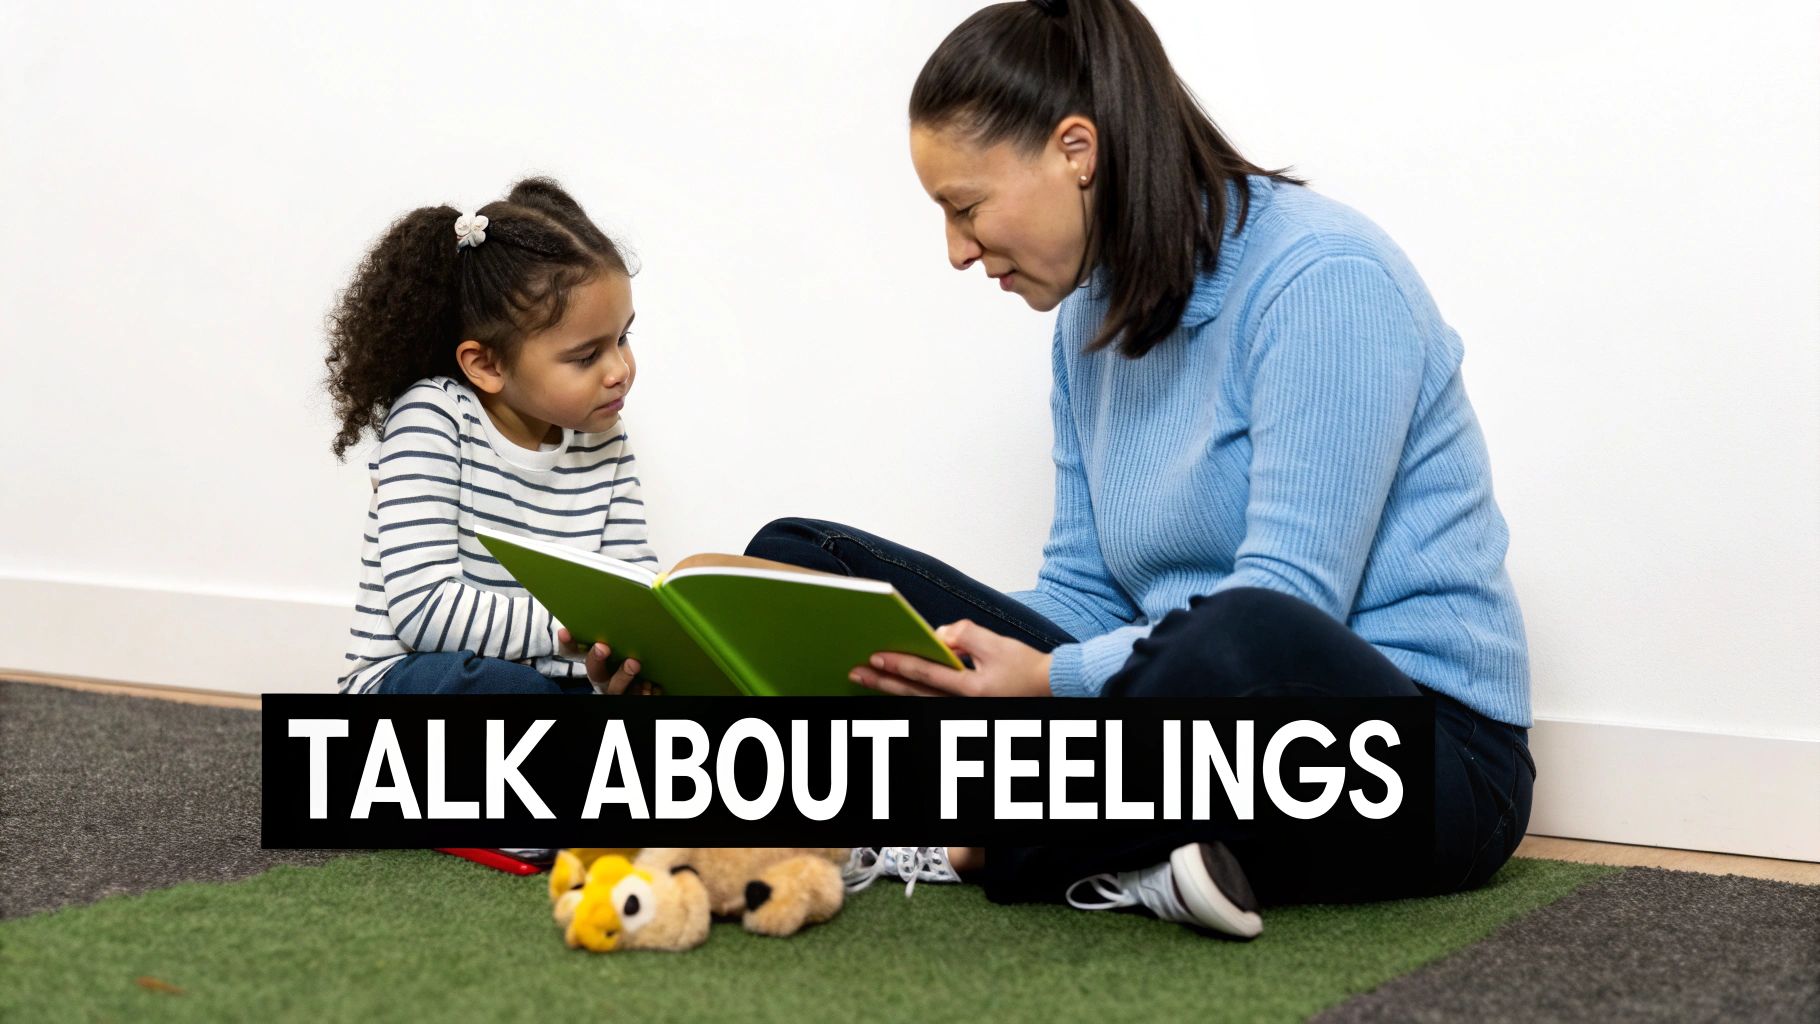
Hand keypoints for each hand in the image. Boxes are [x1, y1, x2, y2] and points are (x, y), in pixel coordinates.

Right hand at [557, 626, 646, 694]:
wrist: (652, 677)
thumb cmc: (633, 650)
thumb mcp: (623, 639)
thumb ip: (617, 629)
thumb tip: (623, 601)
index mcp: (594, 659)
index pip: (572, 652)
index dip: (567, 643)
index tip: (565, 631)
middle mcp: (602, 676)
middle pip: (594, 671)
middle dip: (596, 659)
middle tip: (602, 647)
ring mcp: (617, 689)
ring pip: (615, 688)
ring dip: (623, 676)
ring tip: (633, 663)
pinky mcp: (633, 697)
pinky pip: (637, 697)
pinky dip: (644, 692)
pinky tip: (651, 684)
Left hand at [848, 619, 1051, 696]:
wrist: (1048, 688)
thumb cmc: (1024, 666)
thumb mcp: (996, 643)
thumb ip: (965, 634)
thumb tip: (937, 635)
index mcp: (972, 690)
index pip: (927, 675)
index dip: (899, 665)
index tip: (875, 657)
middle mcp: (962, 707)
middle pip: (913, 694)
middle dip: (883, 682)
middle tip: (855, 672)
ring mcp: (960, 712)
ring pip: (916, 701)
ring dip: (889, 690)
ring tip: (866, 680)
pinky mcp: (960, 710)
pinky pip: (927, 702)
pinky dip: (907, 694)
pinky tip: (891, 686)